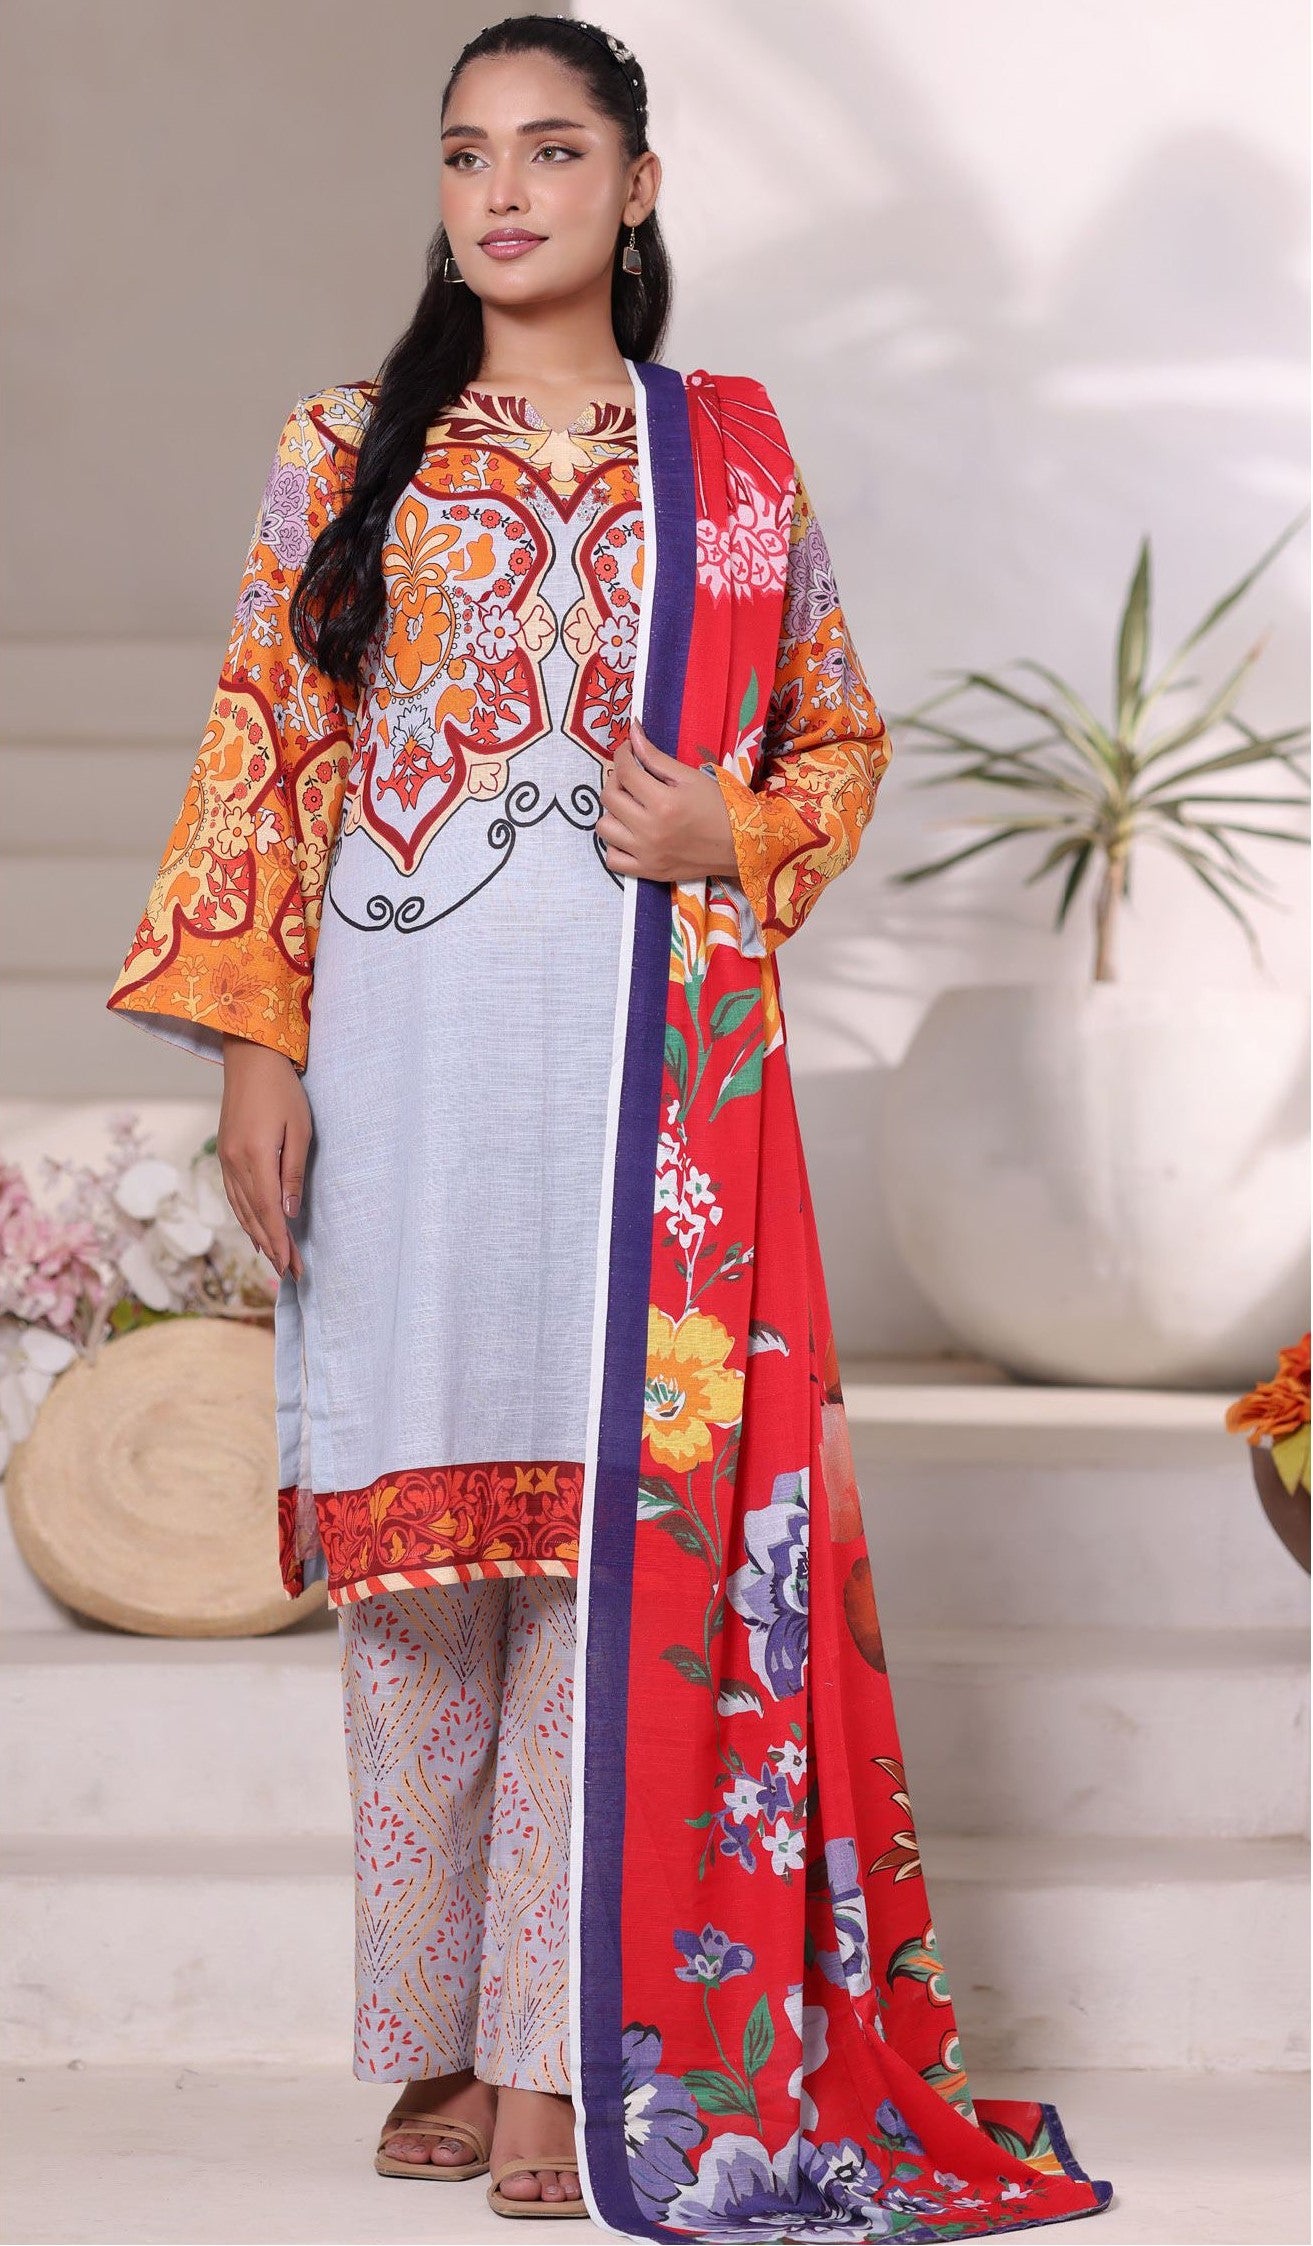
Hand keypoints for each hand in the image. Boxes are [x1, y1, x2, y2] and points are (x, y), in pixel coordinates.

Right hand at [217, 1036, 311, 1280]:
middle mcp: (235, 1163)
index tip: (291, 1265)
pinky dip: (245, 1217)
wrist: (250, 1060)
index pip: (269, 1211)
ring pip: (241, 1209)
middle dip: (272, 1246)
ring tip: (275, 1258)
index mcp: (255, 1157)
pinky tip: (255, 1230)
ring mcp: (226, 1160)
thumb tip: (290, 1211)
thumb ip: (292, 1172)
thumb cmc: (283, 1091)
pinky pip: (234, 1195)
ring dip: (258, 1236)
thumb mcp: (299, 1130)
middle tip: (289, 1271)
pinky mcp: (225, 1155)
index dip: (280, 1241)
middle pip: (254, 1216)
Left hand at [596, 717, 739, 883]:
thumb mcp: (690, 777)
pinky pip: (612, 860)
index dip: (622, 755)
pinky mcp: (647, 872)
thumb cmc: (719, 807)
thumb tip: (633, 732)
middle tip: (631, 777)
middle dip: (616, 780)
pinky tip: (628, 835)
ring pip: (604, 828)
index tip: (629, 751)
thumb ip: (656, 757)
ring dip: (612, 813)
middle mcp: (649, 830)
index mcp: (663, 802)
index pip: (625, 772)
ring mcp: (646, 854)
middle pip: (609, 798)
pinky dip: (615, 846)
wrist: (739, 846)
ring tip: (630, 808)